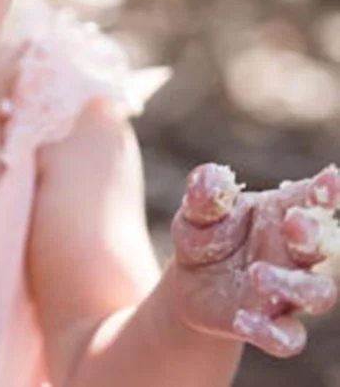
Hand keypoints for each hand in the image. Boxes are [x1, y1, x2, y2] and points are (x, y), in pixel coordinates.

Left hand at [170, 162, 339, 357]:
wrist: (189, 282)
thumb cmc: (205, 235)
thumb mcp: (196, 212)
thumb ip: (205, 195)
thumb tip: (214, 176)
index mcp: (280, 214)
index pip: (311, 200)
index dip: (326, 190)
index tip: (331, 179)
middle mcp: (292, 253)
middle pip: (324, 246)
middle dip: (315, 234)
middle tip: (294, 223)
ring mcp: (287, 292)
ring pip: (318, 294)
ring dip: (294, 286)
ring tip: (258, 275)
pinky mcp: (271, 324)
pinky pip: (288, 337)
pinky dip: (272, 333)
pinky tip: (243, 320)